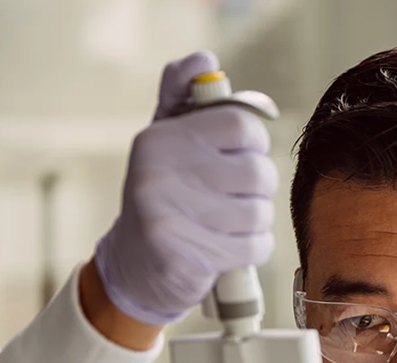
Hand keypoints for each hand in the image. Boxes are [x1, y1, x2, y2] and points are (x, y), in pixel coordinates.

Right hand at [93, 51, 277, 325]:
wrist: (137, 268)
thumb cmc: (162, 196)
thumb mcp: (164, 141)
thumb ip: (181, 97)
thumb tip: (203, 61)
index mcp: (159, 141)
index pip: (241, 126)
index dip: (255, 142)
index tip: (244, 153)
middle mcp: (159, 176)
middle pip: (257, 172)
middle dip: (259, 188)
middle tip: (238, 195)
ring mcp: (171, 220)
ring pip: (259, 212)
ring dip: (255, 221)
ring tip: (231, 223)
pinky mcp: (187, 260)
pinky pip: (255, 247)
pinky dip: (252, 249)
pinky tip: (230, 247)